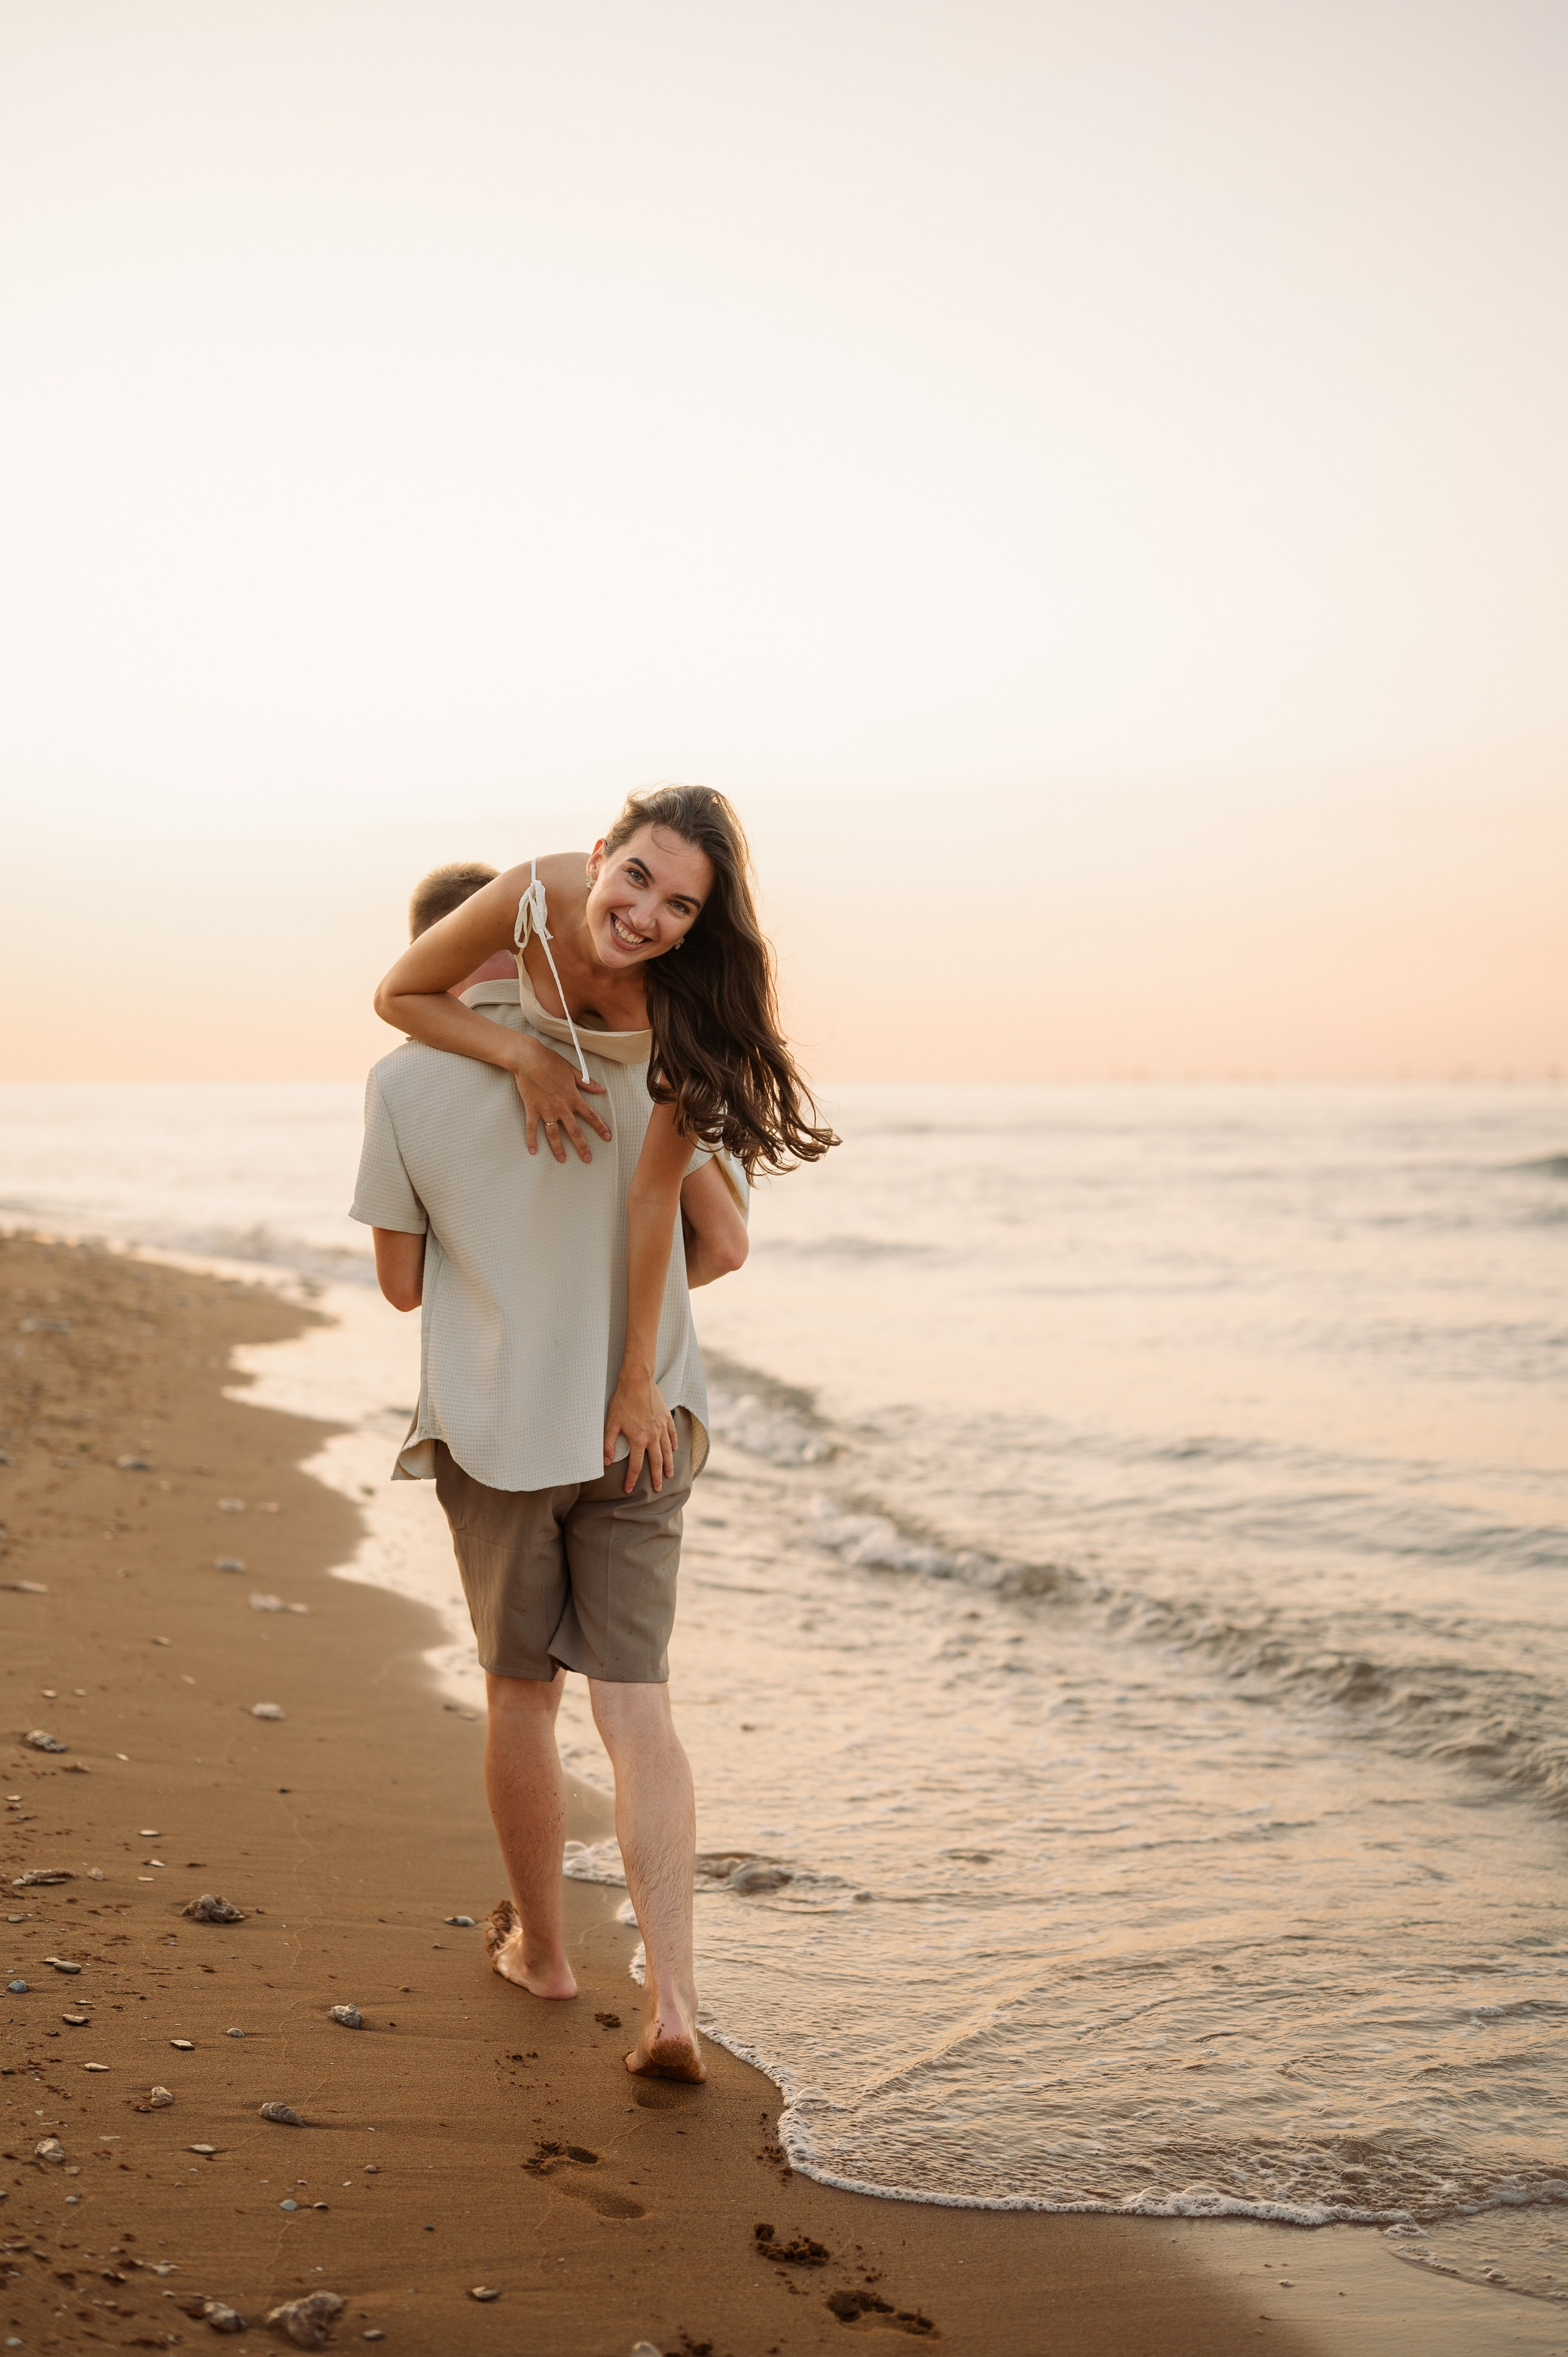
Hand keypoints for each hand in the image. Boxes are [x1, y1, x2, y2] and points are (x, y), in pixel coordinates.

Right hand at [510, 1037, 611, 1162]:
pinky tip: (533, 1151)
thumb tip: (601, 1089)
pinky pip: (532, 1127)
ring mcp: (546, 1109)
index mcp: (573, 1097)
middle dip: (582, 1146)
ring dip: (558, 1148)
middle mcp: (561, 1106)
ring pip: (554, 1133)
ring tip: (562, 1159)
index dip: (600, 1127)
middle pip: (574, 1130)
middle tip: (587, 1159)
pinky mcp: (532, 1109)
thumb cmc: (550, 1061)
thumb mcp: (572, 1070)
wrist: (528, 1058)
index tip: (607, 1137)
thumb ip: (587, 1083)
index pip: (590, 1115)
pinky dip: (532, 1139)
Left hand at [603, 1369, 677, 1494]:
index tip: (629, 1489)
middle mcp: (653, 1436)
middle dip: (656, 1477)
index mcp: (638, 1440)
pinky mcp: (666, 1418)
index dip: (632, 1479)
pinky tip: (674, 1450)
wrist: (637, 1381)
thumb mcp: (611, 1423)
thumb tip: (606, 1462)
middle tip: (658, 1489)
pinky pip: (672, 1434)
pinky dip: (674, 1444)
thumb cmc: (622, 1401)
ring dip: (668, 1464)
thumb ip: (608, 1444)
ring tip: (669, 1475)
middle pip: (656, 1462)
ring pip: (667, 1450)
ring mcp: (661, 1427)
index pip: (636, 1466)